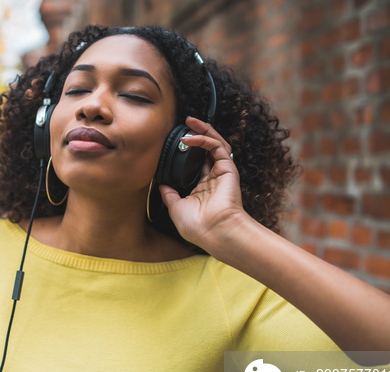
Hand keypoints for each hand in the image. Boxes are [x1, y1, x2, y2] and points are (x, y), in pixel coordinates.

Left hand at [159, 117, 247, 254]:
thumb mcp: (176, 208)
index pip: (197, 163)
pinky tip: (189, 138)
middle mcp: (213, 179)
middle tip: (185, 123)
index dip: (188, 151)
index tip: (176, 144)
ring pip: (215, 144)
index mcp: (202, 188)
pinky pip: (217, 147)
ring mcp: (221, 173)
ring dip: (203, 130)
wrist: (214, 231)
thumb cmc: (198, 226)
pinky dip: (204, 139)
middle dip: (198, 134)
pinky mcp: (228, 169)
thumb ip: (169, 195)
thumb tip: (161, 185)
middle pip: (207, 149)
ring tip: (190, 121)